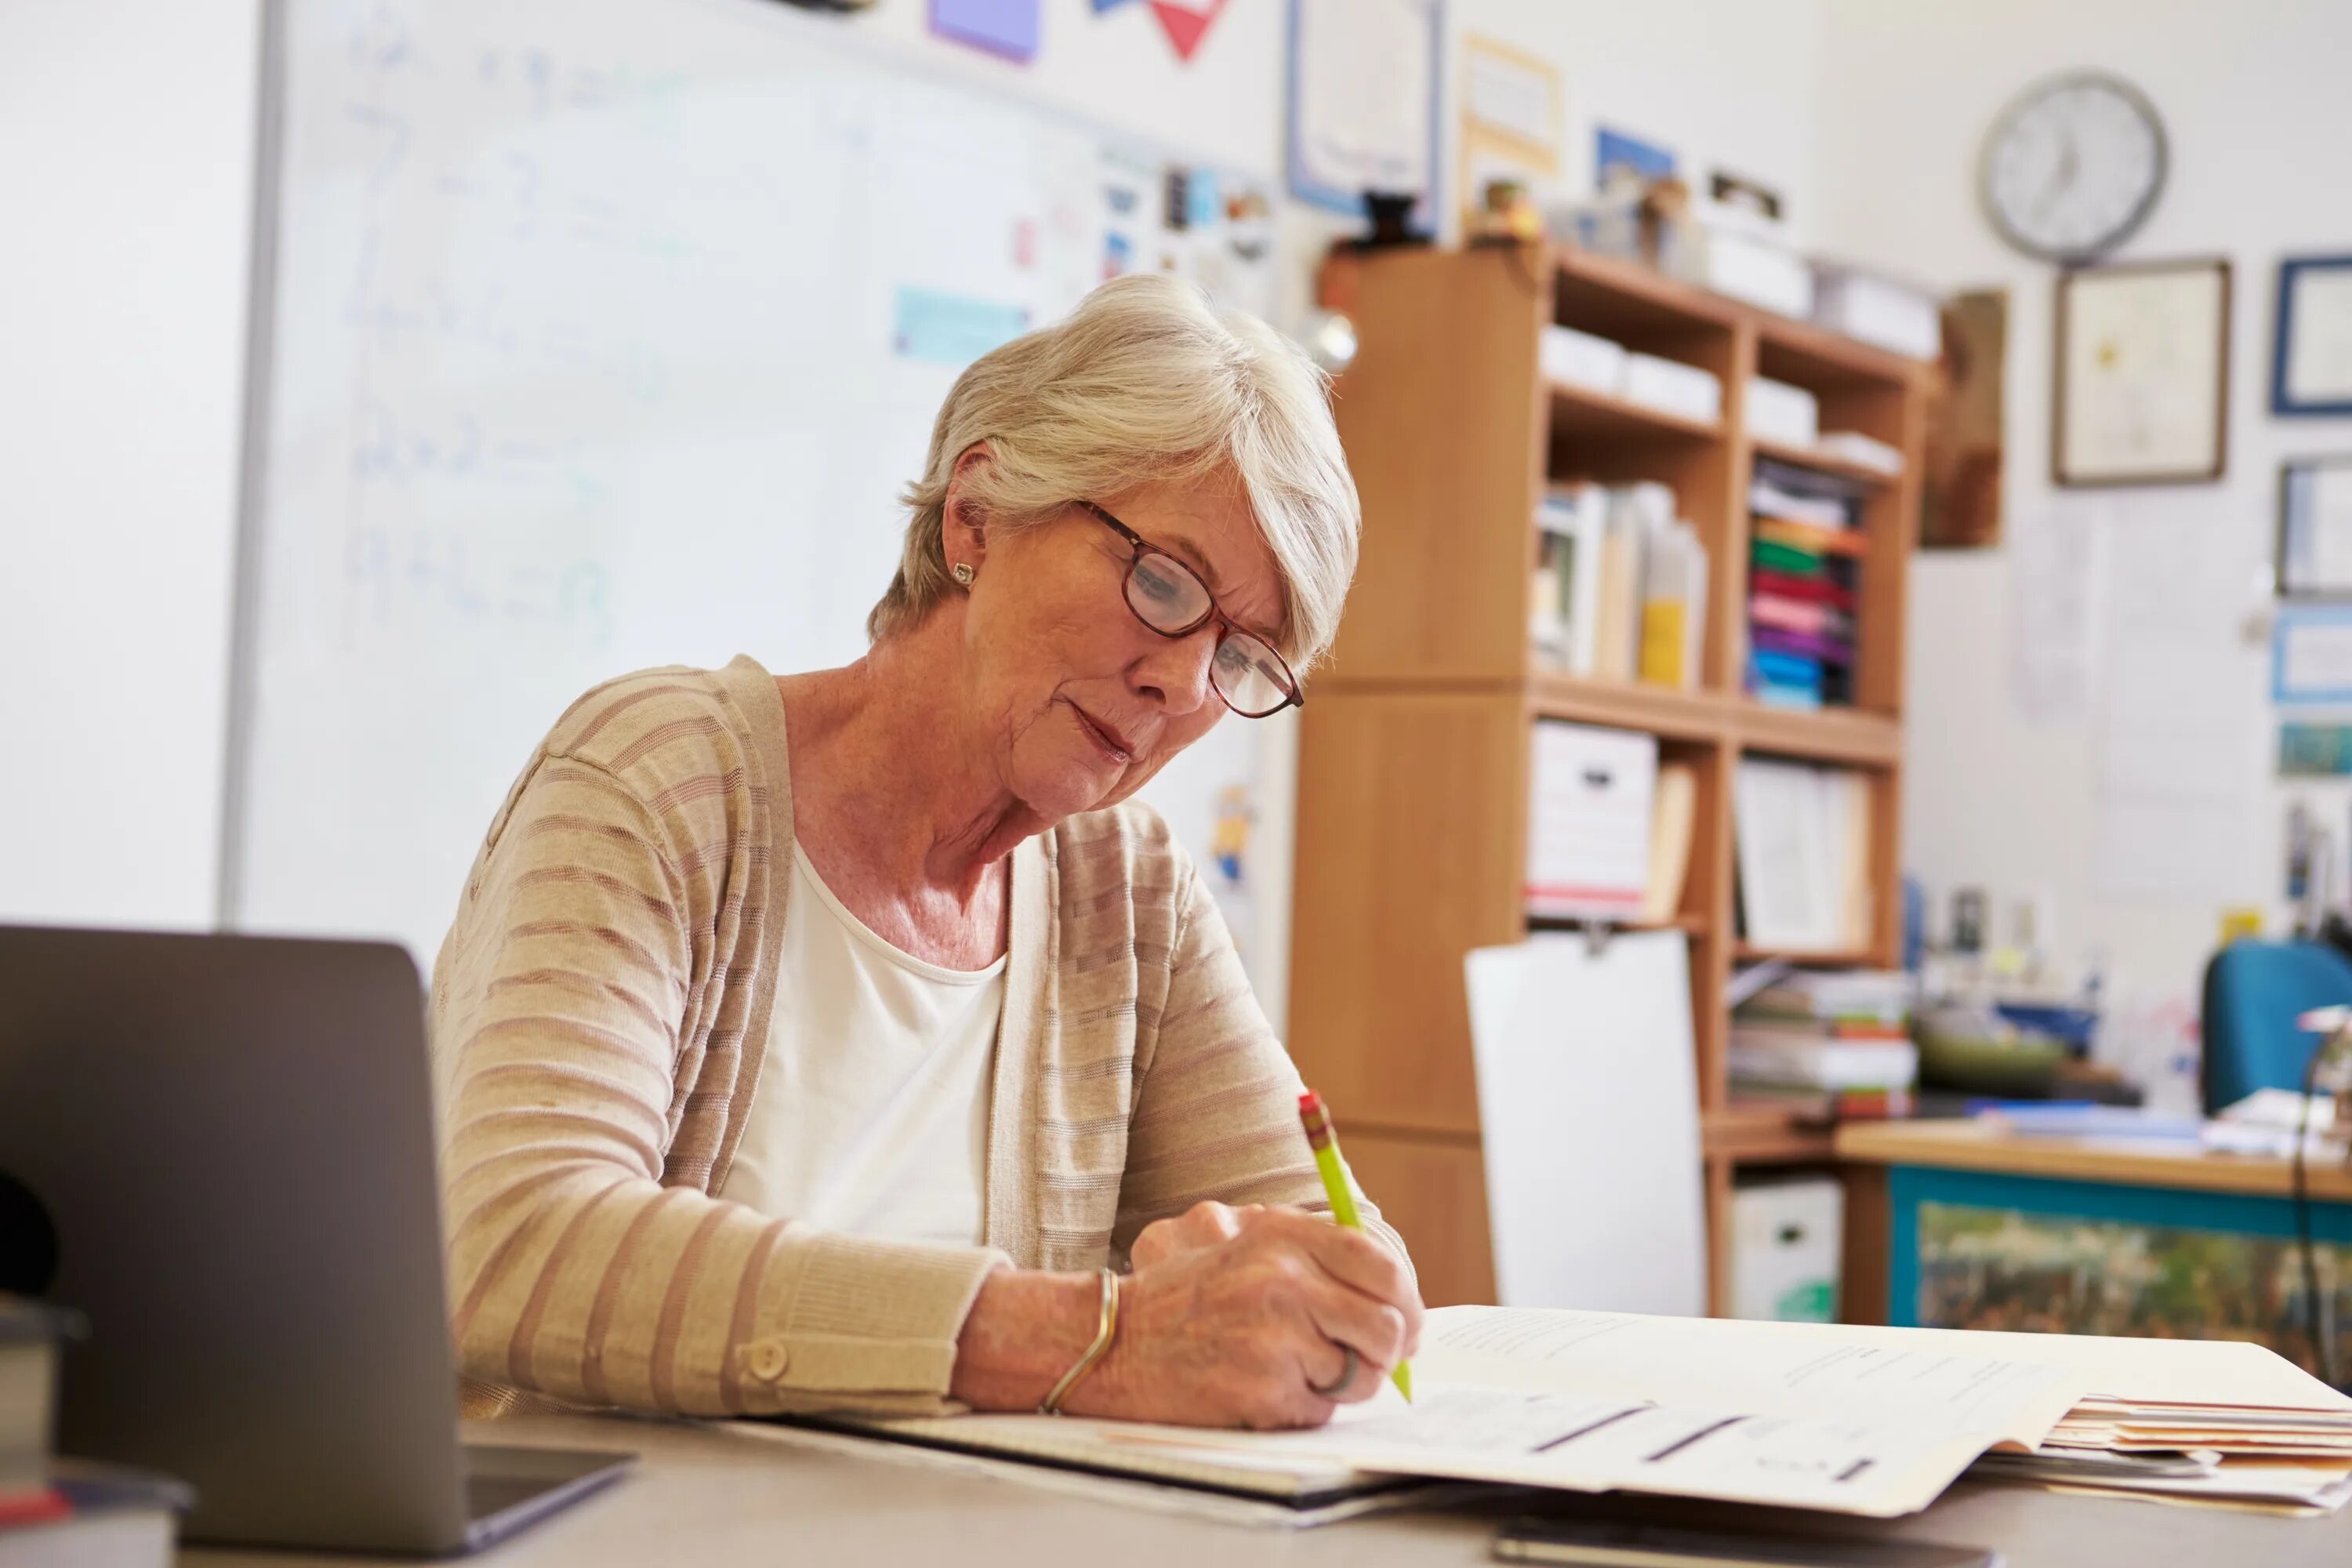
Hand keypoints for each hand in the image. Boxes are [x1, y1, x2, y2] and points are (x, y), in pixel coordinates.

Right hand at [1075, 1202, 1422, 1428]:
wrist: (1111, 1340)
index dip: (1407, 1300)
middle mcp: (1282, 1281)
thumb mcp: (1240, 1240)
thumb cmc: (1181, 1293)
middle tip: (1369, 1361)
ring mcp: (1274, 1338)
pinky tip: (1263, 1390)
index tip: (1408, 1324)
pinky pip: (1321, 1411)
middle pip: (1386, 1326)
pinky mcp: (1263, 1391)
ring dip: (1341, 1384)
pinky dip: (1302, 1409)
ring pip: (1361, 1376)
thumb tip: (1392, 1296)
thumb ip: (1312, 1254)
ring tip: (1295, 1371)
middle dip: (1386, 1353)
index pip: (1380, 1265)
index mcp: (1281, 1235)